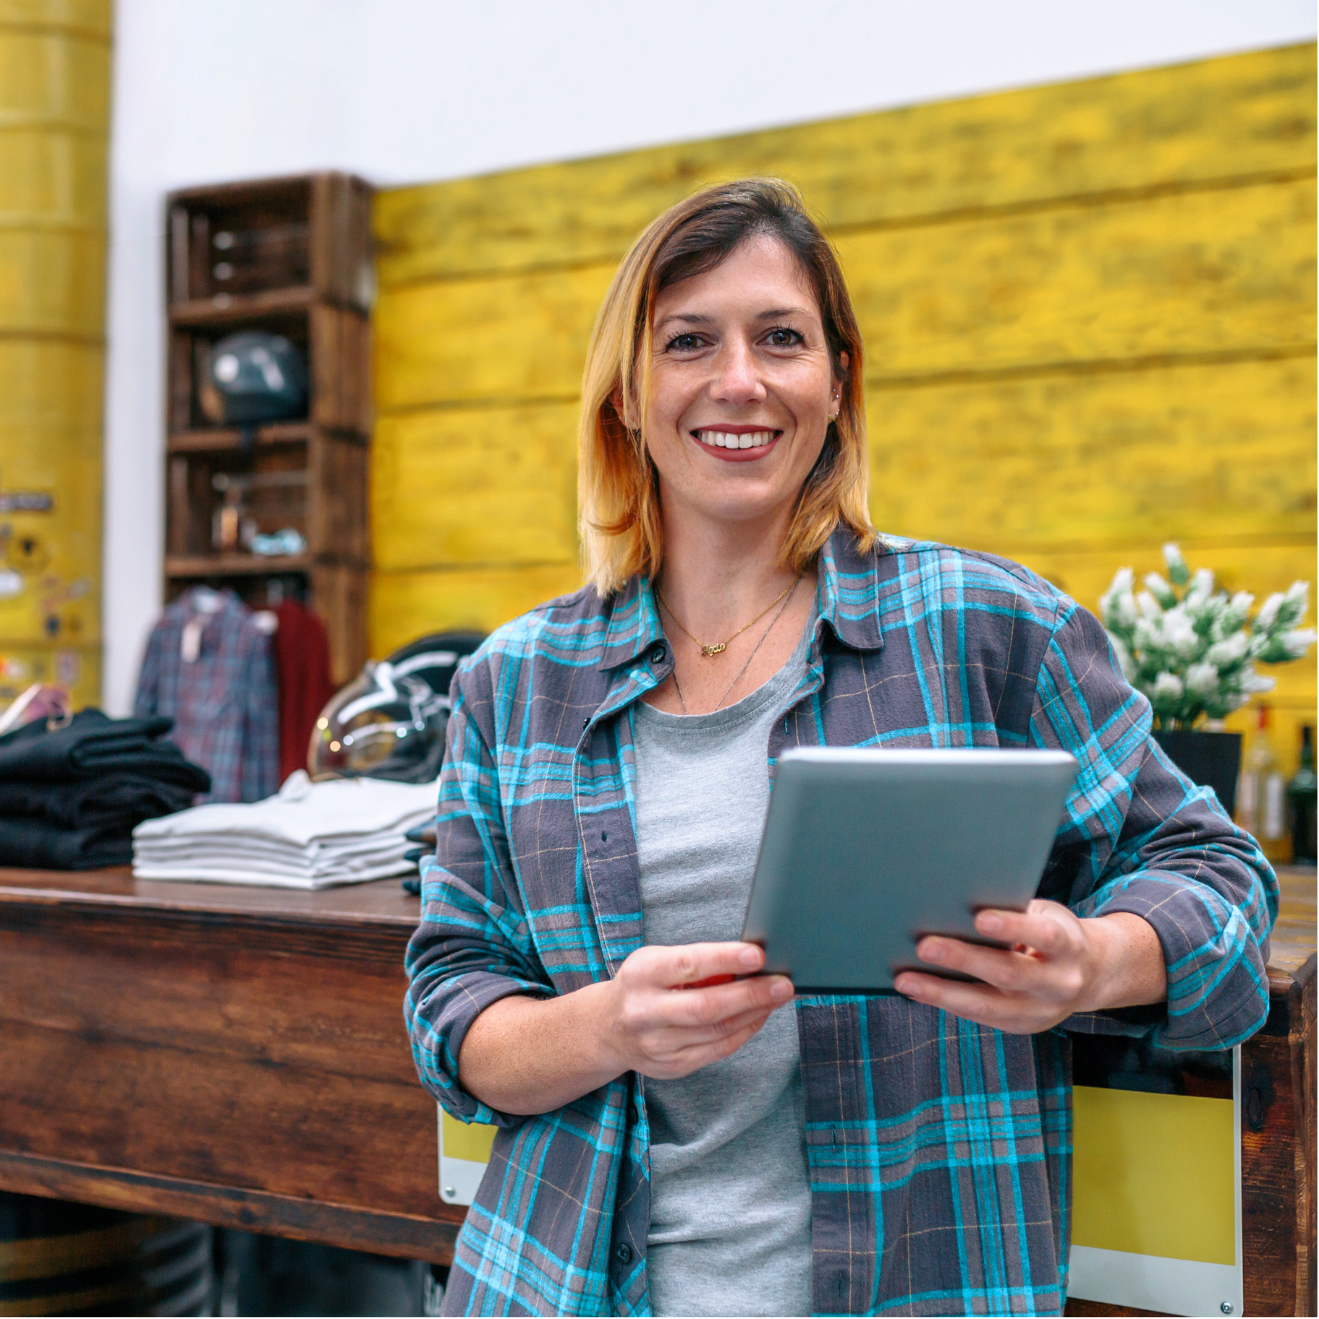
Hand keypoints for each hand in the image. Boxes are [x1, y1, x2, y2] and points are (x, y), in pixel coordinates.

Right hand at [599, 942, 794, 1079]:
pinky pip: (718, 1050)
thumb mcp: (657, 961)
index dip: (724, 959)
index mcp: (641, 975)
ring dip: (754, 1013)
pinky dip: (744, 1031)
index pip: (687, 964)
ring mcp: (657, 1045)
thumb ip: (696, 962)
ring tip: (777, 997)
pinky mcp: (671, 1066)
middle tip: (783, 984)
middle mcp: (645, 1012)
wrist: (607, 1029)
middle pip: (706, 1006)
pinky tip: (759, 1016)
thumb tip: (749, 962)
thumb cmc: (644, 985)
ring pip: (717, 1031)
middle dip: (750, 994)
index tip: (758, 954)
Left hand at [892, 900, 1165, 1033]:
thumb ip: (1012, 912)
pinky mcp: (1022, 1026)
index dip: (1013, 927)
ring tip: (905, 980)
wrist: (1091, 973)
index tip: (979, 918)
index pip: (1043, 936)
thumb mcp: (1044, 914)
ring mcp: (1042, 1011)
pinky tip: (918, 990)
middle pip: (1009, 974)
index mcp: (1069, 945)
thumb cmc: (1052, 931)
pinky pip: (980, 1017)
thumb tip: (954, 902)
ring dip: (942, 993)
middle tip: (923, 946)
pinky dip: (946, 1002)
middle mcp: (1060, 983)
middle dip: (963, 960)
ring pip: (988, 1006)